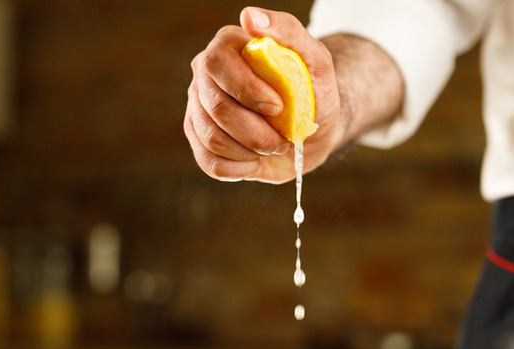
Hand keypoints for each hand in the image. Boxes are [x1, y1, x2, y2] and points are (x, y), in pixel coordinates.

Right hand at [184, 7, 344, 182]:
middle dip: (256, 131)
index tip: (278, 107)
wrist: (310, 130)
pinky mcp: (200, 141)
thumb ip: (287, 30)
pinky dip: (242, 167)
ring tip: (273, 145)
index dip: (247, 90)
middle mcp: (206, 76)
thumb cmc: (313, 91)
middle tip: (283, 137)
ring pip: (212, 138)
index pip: (217, 63)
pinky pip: (211, 163)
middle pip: (216, 108)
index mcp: (228, 47)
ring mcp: (198, 109)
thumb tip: (249, 16)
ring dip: (252, 150)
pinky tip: (257, 158)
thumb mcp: (315, 59)